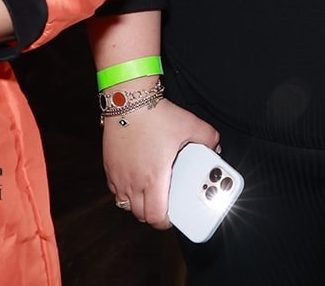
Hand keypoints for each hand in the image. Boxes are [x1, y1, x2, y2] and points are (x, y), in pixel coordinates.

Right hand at [102, 96, 220, 228]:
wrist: (128, 101)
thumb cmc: (156, 115)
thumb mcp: (190, 124)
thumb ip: (208, 138)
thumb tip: (215, 147)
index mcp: (154, 178)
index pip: (155, 216)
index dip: (166, 222)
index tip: (173, 216)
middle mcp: (133, 182)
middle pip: (140, 215)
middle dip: (153, 214)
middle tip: (165, 205)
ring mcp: (118, 176)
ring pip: (126, 204)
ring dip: (138, 204)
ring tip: (151, 193)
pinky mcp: (109, 168)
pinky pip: (116, 190)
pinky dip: (126, 191)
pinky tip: (137, 179)